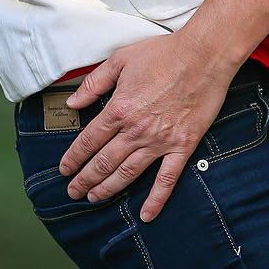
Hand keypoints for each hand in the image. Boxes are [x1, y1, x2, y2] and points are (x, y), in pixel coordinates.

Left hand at [61, 32, 235, 221]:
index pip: (89, 140)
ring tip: (94, 199)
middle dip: (84, 179)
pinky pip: (167, 179)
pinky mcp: (183, 146)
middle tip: (73, 191)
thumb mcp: (120, 59)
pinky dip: (156, 199)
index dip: (73, 158)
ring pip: (128, 173)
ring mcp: (160, 141)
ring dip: (108, 189)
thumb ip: (94, 83)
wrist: (203, 56)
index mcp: (119, 108)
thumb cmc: (162, 53)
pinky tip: (146, 215)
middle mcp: (136, 130)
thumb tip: (73, 103)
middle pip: (103, 162)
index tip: (64, 169)